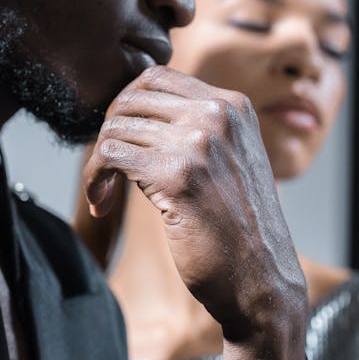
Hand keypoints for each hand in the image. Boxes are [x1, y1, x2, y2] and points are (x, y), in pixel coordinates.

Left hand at [83, 66, 310, 359]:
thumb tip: (132, 110)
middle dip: (109, 133)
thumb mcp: (228, 161)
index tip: (122, 144)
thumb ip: (194, 129)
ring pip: (115, 126)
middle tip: (108, 173)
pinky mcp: (176, 175)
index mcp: (232, 106)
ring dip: (99, 162)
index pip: (156, 77)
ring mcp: (199, 143)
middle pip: (130, 98)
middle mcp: (218, 115)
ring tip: (106, 193)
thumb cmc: (238, 229)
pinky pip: (109, 155)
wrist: (261, 283)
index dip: (126, 108)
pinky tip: (103, 203)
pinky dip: (96, 178)